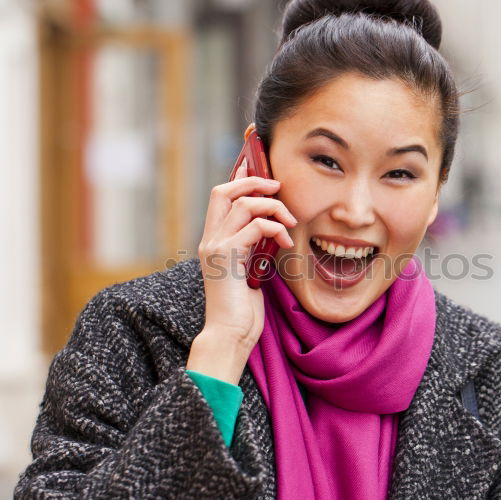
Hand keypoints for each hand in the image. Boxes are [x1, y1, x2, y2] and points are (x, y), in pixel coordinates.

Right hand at [189, 156, 296, 381]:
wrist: (230, 335)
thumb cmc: (242, 310)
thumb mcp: (250, 270)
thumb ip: (254, 248)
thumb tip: (273, 230)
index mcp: (213, 240)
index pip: (221, 196)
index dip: (239, 177)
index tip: (257, 164)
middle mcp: (209, 239)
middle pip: (225, 190)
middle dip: (255, 181)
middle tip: (279, 188)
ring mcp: (215, 246)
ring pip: (244, 204)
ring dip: (274, 207)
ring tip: (290, 223)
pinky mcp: (226, 256)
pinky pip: (256, 226)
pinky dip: (277, 230)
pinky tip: (287, 244)